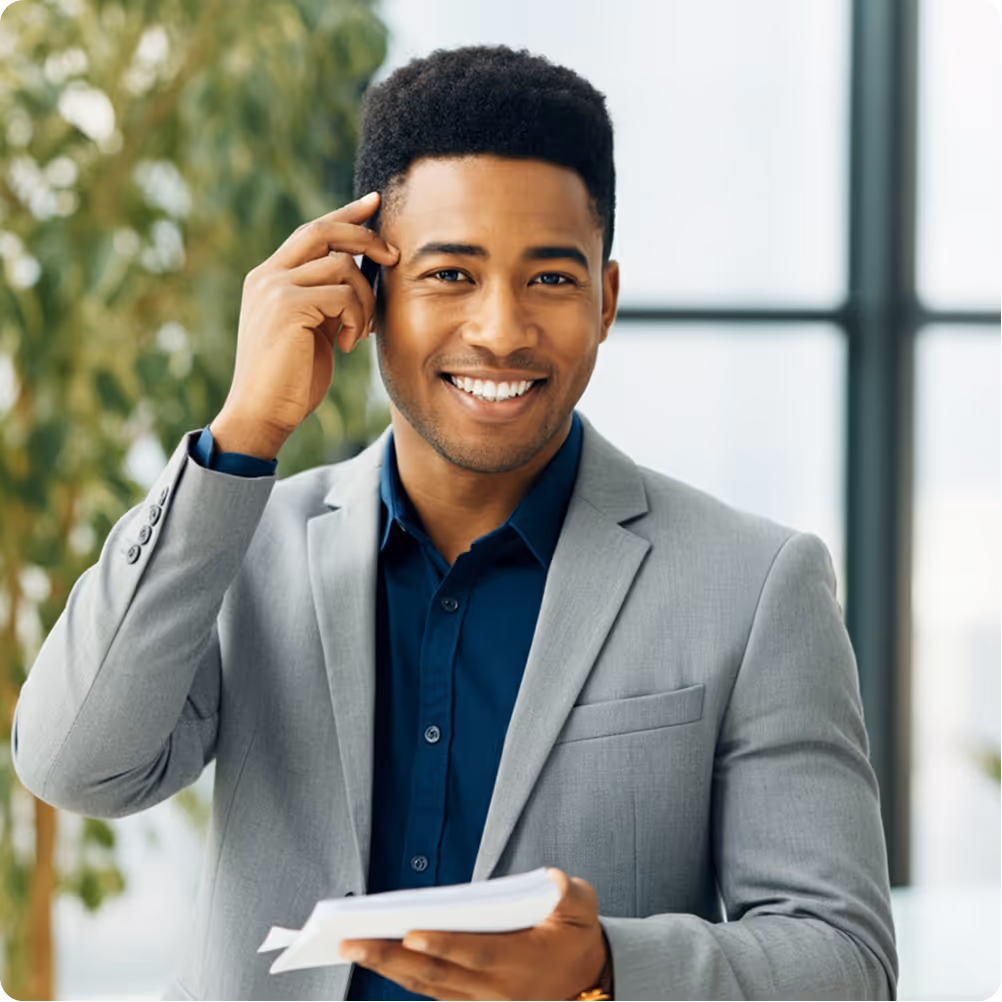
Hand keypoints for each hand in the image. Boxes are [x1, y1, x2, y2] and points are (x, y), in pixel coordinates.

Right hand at [211, 192, 398, 458]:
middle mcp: (267, 276)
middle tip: (394, 257)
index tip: (374, 202)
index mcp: (269, 278)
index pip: (312, 231)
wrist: (262, 413)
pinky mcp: (287, 306)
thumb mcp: (312, 330)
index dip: (346, 214)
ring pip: (342, 266)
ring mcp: (274, 289)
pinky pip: (342, 294)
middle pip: (324, 231)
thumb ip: (326, 299)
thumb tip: (360, 273)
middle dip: (365, 237)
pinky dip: (356, 317)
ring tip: (361, 331)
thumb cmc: (291, 380)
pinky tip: (348, 345)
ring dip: (365, 299)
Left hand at [339, 869, 607, 1000]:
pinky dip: (403, 978)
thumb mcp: (584, 913)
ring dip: (387, 969)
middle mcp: (495, 989)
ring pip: (427, 986)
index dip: (443, 945)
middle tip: (353, 942)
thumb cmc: (577, 943)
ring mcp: (481, 1001)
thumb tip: (553, 880)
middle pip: (436, 975)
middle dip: (391, 958)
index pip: (475, 953)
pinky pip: (431, 992)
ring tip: (353, 948)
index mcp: (520, 962)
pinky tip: (378, 960)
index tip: (410, 933)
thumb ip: (572, 895)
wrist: (588, 986)